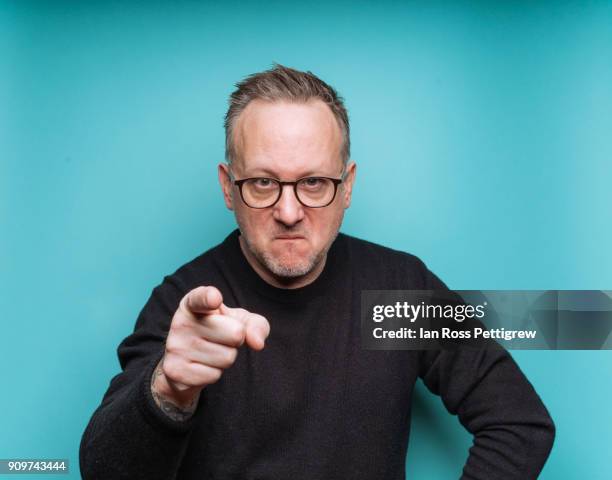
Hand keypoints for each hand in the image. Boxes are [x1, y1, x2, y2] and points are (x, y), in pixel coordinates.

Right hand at [152, 286, 269, 410]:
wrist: (186, 363)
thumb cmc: (218, 333)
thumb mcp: (238, 321)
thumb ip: (256, 324)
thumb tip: (258, 343)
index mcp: (193, 303)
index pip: (200, 298)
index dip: (209, 298)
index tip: (215, 298)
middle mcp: (181, 322)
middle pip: (235, 333)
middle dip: (237, 340)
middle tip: (221, 338)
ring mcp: (176, 347)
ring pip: (227, 358)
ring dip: (226, 358)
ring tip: (211, 351)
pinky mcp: (175, 371)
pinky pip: (214, 375)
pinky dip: (215, 373)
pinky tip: (202, 365)